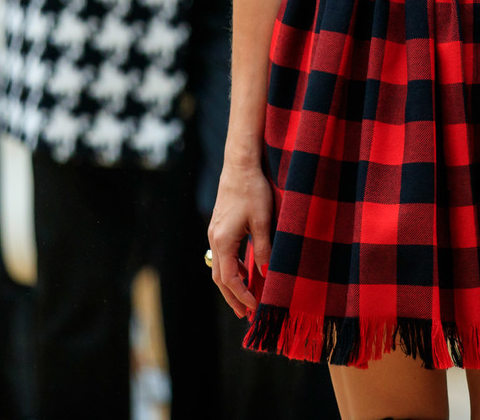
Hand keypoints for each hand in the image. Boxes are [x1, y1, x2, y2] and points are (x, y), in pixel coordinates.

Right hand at [208, 162, 274, 317]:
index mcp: (224, 241)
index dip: (242, 295)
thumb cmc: (253, 190)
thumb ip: (263, 248)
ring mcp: (214, 233)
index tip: (254, 308)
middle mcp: (215, 239)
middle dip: (232, 297)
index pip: (230, 279)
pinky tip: (243, 271)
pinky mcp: (219, 226)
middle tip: (244, 314)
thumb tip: (265, 273)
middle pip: (220, 277)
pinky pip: (222, 254)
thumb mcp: (263, 221)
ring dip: (231, 283)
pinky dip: (231, 268)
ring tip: (244, 297)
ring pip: (219, 266)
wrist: (240, 166)